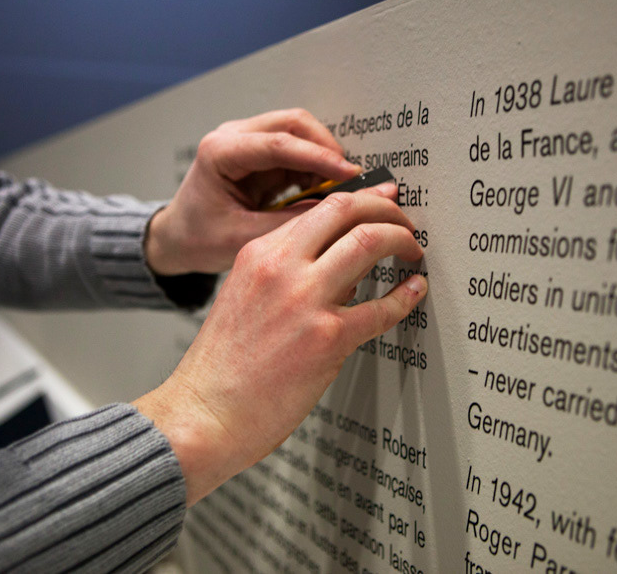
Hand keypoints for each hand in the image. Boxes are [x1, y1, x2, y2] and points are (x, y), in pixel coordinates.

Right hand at [134, 186, 426, 504]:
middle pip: (348, 210)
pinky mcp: (327, 338)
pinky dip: (406, 296)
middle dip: (387, 209)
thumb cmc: (221, 368)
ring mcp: (305, 300)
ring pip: (370, 241)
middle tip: (404, 221)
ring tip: (412, 251)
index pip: (320, 208)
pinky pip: (382, 307)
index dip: (360, 202)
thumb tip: (336, 265)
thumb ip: (284, 273)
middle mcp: (280, 267)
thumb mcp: (243, 296)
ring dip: (402, 241)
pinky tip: (413, 292)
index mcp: (258, 254)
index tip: (379, 205)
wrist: (203, 414)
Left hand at [144, 108, 360, 274]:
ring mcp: (249, 142)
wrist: (178, 238)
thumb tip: (333, 211)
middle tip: (349, 179)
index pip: (278, 143)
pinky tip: (322, 192)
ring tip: (336, 191)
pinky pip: (299, 151)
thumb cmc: (196, 236)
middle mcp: (234, 138)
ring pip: (300, 133)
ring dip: (323, 158)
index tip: (347, 172)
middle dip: (326, 149)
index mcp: (219, 152)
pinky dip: (317, 168)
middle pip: (294, 124)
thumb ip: (288, 223)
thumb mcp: (242, 237)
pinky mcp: (262, 155)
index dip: (318, 156)